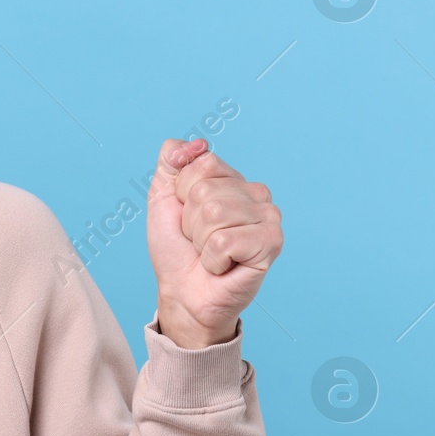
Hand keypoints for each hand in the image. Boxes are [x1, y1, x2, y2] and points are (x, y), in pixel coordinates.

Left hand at [145, 139, 282, 348]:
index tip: (186, 214)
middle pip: (207, 189)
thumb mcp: (163, 198)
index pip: (204, 163)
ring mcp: (269, 217)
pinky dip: (212, 258)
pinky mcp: (271, 244)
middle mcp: (257, 194)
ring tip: (209, 252)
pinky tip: (222, 266)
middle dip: (190, 220)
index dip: (183, 192)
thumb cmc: (176, 248)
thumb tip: (195, 143)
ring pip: (215, 213)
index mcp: (233, 179)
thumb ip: (171, 162)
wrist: (183, 292)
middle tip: (198, 240)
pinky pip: (224, 240)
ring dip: (200, 240)